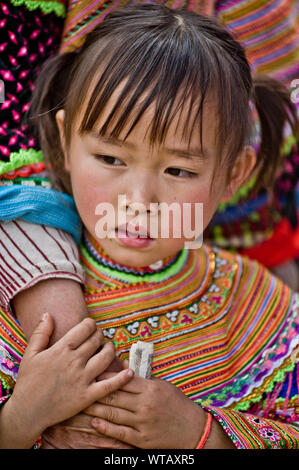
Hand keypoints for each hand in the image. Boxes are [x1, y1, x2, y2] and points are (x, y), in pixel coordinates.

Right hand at [8, 314, 133, 441]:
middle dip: (100, 335)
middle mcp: (74, 361)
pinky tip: (129, 372)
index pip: (85, 328)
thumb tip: (48, 314)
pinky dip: (122, 378)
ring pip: (106, 357)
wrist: (28, 412)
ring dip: (111, 349)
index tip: (90, 327)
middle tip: (98, 337)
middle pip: (97, 340)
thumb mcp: (30, 354)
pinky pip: (110, 385)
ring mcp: (82, 379)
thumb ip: (40, 333)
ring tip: (108, 348)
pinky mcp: (88, 396)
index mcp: (61, 349)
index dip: (91, 324)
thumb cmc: (28, 382)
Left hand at [86, 374, 204, 448]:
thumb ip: (141, 378)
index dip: (105, 375)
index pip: (122, 379)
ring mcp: (142, 423)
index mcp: (150, 388)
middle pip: (114, 395)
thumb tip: (122, 366)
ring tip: (81, 403)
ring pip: (113, 413)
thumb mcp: (161, 385)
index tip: (92, 371)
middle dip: (95, 390)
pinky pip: (119, 433)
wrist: (193, 429)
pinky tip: (95, 422)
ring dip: (95, 408)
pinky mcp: (141, 439)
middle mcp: (145, 405)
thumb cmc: (176, 403)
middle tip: (80, 386)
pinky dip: (106, 427)